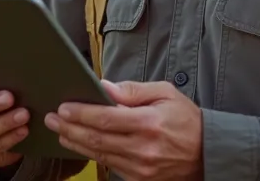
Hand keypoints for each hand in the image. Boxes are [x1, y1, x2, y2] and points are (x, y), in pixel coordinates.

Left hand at [44, 79, 202, 180]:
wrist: (208, 153)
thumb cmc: (186, 119)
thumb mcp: (166, 93)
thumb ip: (134, 90)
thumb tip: (104, 87)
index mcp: (149, 123)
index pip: (105, 119)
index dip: (81, 113)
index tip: (63, 107)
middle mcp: (143, 149)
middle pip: (96, 139)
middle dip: (69, 127)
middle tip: (52, 117)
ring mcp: (141, 168)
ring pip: (99, 154)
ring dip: (75, 142)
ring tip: (60, 130)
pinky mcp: (140, 179)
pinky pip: (110, 165)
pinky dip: (92, 154)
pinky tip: (80, 144)